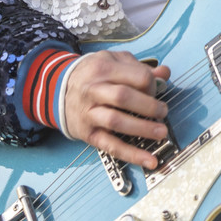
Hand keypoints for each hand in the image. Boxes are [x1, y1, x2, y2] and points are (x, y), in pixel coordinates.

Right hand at [62, 51, 170, 168]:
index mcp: (104, 68)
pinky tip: (148, 160)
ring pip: (117, 121)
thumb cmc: (91, 74)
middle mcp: (94, 90)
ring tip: (161, 132)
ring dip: (142, 129)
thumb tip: (164, 73)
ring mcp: (90, 113)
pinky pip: (111, 146)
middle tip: (163, 111)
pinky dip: (131, 154)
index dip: (152, 85)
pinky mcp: (88, 134)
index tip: (158, 91)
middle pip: (124, 97)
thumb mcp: (113, 61)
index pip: (136, 76)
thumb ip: (139, 67)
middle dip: (149, 106)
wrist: (56, 89)